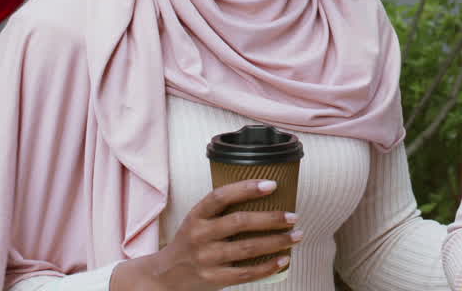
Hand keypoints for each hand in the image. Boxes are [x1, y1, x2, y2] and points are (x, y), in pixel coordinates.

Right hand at [110, 179, 300, 290]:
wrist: (166, 276)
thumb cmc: (190, 242)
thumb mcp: (197, 221)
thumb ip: (222, 211)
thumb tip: (265, 196)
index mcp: (196, 216)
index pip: (220, 196)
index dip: (246, 188)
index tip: (271, 184)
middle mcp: (200, 235)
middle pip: (239, 223)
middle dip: (271, 218)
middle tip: (293, 216)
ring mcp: (206, 258)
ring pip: (247, 248)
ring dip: (276, 241)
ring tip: (296, 235)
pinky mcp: (214, 278)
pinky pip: (246, 273)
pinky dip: (268, 266)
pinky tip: (284, 259)